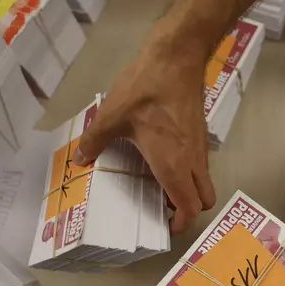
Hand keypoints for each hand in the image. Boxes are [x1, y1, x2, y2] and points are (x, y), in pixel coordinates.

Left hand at [73, 20, 215, 233]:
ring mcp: (200, 147)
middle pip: (204, 199)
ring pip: (204, 181)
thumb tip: (80, 160)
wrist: (177, 57)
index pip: (189, 207)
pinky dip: (189, 172)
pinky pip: (200, 164)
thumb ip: (95, 140)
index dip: (180, 224)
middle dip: (188, 210)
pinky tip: (164, 157)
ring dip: (188, 190)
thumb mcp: (112, 115)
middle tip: (163, 208)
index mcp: (173, 164)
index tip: (164, 228)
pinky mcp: (201, 133)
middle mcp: (192, 160)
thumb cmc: (146, 89)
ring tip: (160, 185)